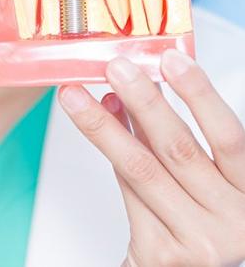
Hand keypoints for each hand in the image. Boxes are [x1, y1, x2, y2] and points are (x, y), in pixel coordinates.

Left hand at [58, 49, 244, 266]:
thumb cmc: (196, 215)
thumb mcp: (200, 175)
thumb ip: (169, 136)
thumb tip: (129, 90)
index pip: (229, 136)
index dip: (200, 94)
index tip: (170, 58)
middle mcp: (231, 218)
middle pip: (178, 148)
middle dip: (142, 101)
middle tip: (114, 67)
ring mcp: (197, 240)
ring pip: (141, 168)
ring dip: (104, 126)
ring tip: (76, 96)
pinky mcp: (161, 253)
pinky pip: (127, 191)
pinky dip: (109, 154)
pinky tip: (95, 125)